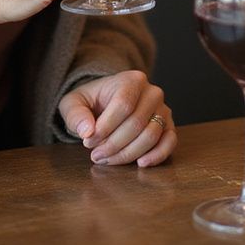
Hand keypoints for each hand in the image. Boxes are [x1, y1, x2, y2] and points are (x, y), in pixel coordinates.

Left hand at [59, 70, 176, 167]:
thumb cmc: (91, 103)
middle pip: (136, 124)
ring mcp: (163, 109)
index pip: (123, 105)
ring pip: (151, 136)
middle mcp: (152, 92)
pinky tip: (140, 164)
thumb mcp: (74, 103)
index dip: (105, 128)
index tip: (88, 141)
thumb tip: (87, 131)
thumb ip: (76, 114)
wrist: (107, 103)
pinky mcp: (168, 126)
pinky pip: (169, 142)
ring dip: (128, 154)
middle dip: (113, 145)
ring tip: (108, 159)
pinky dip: (157, 156)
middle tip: (95, 155)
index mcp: (131, 80)